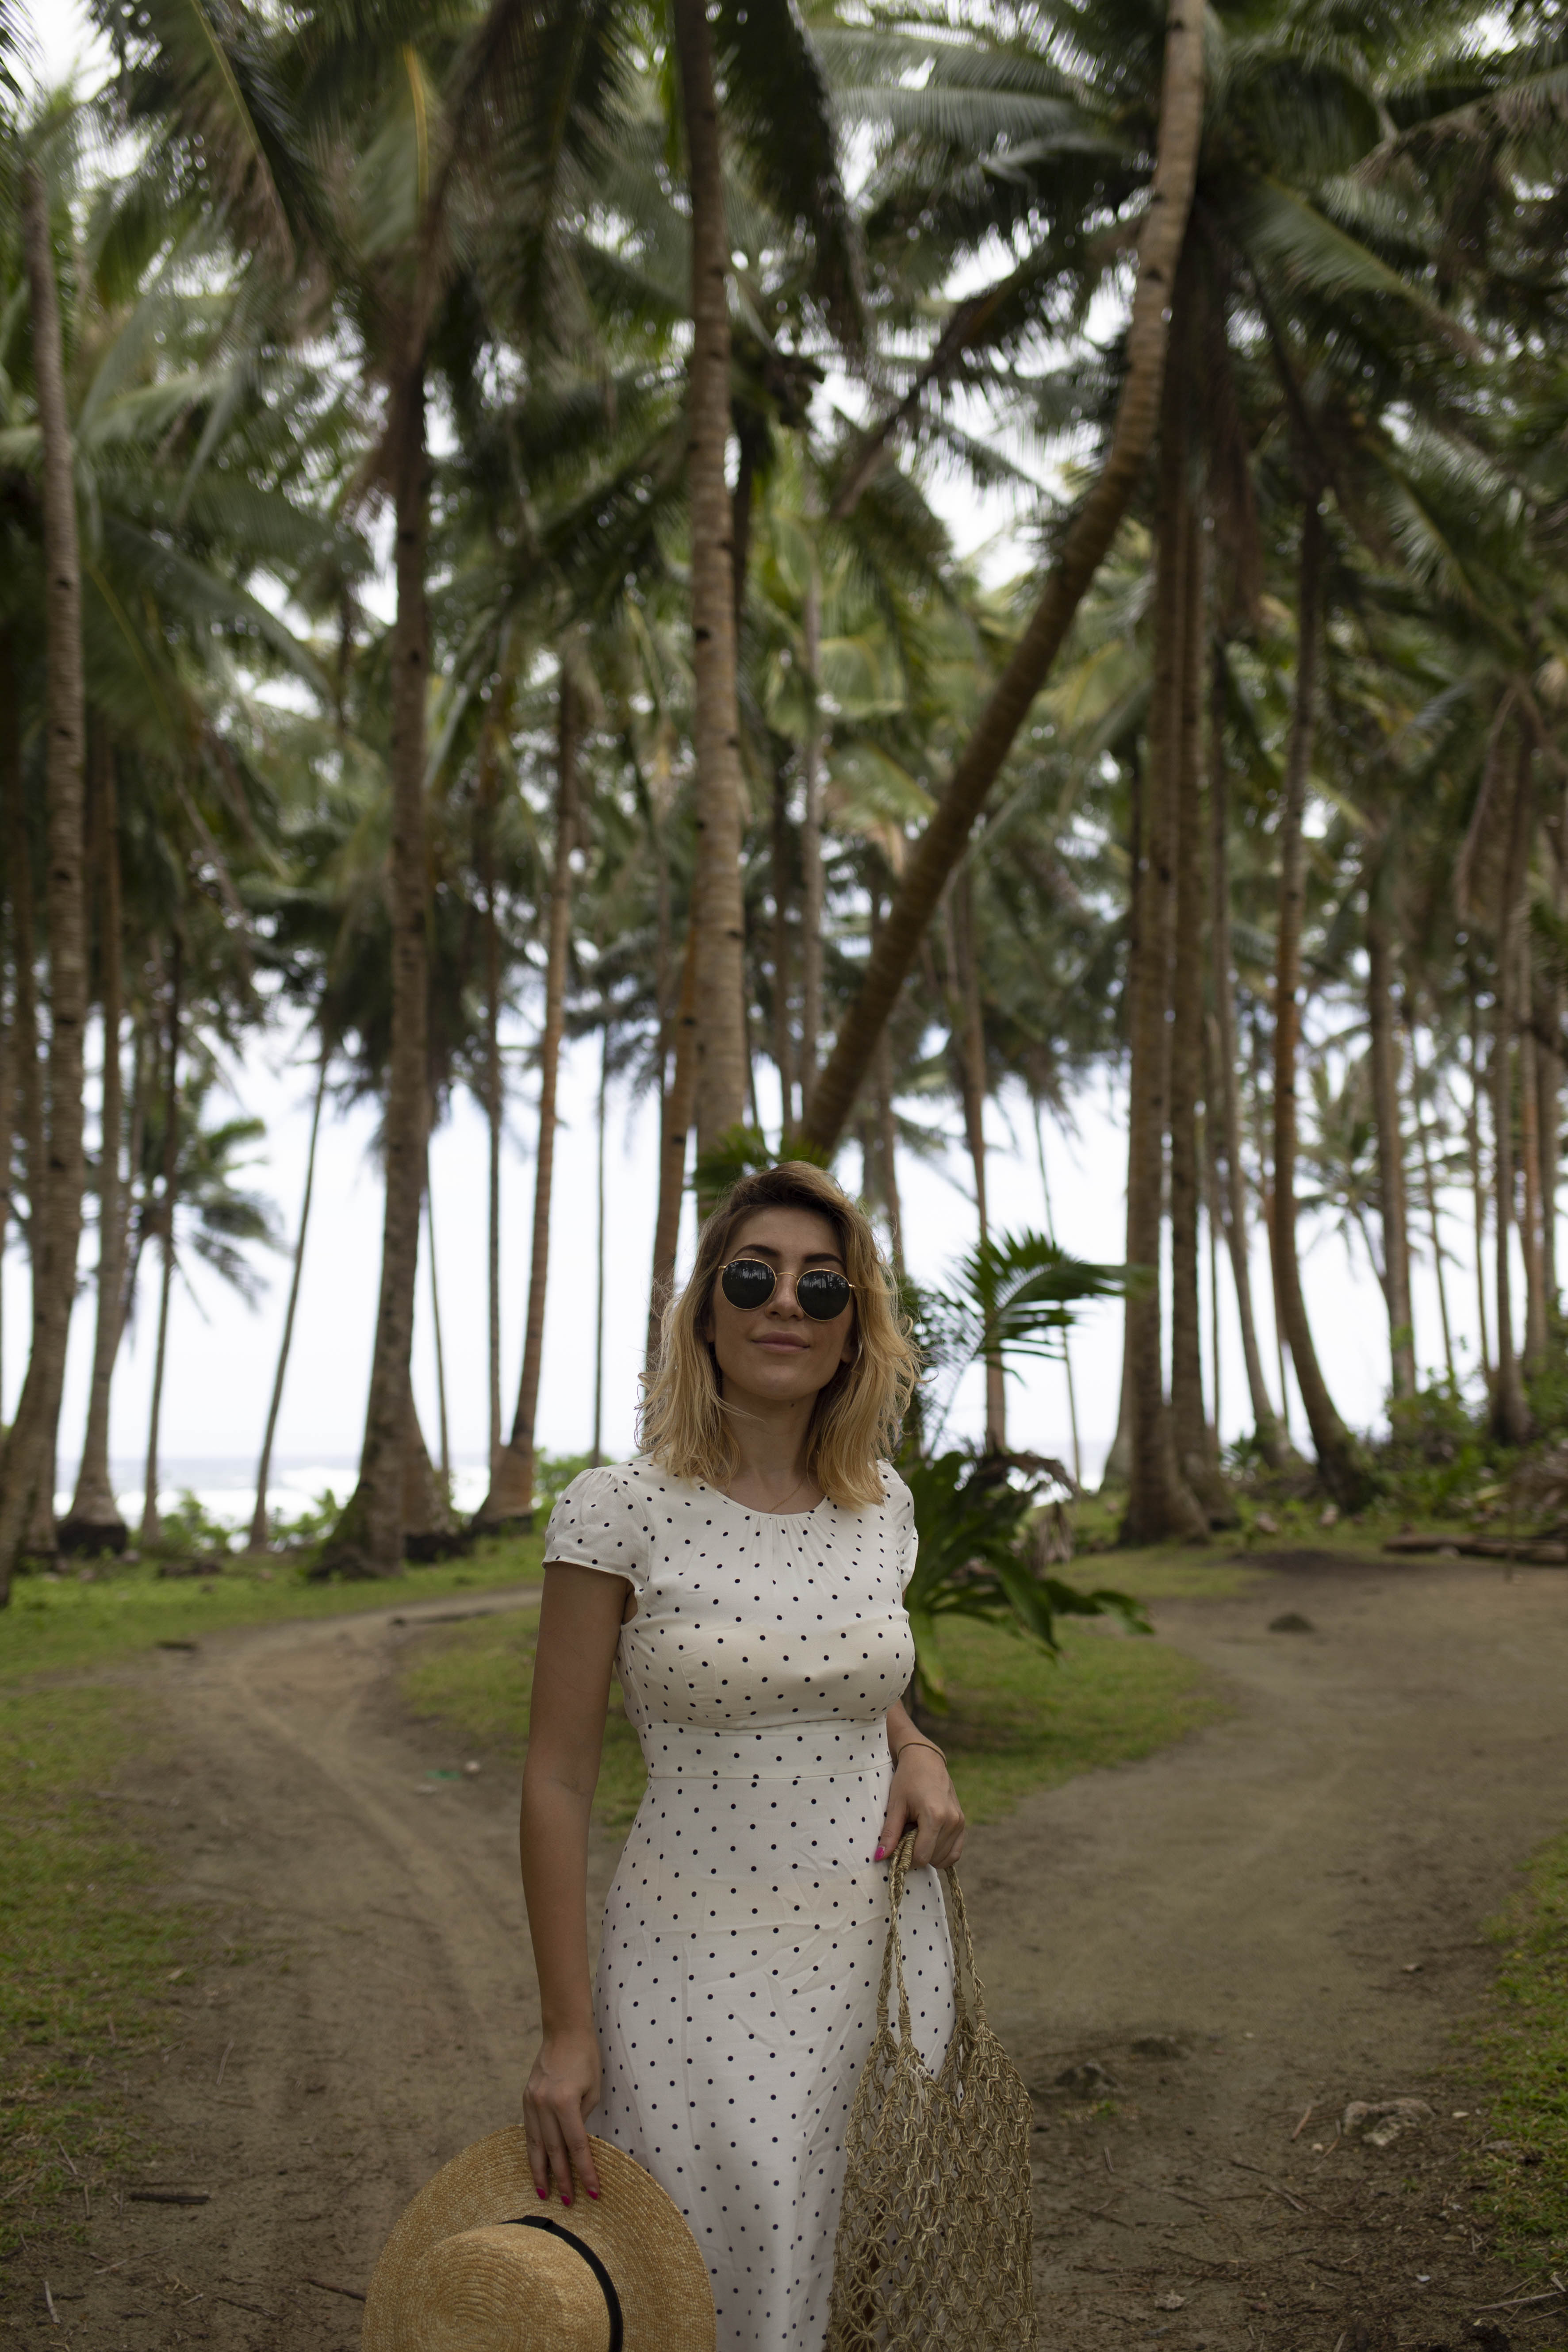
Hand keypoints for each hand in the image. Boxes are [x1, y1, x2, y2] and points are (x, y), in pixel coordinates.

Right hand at [523, 2025, 601, 2206]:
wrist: (564, 2032)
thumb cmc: (586, 2059)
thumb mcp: (593, 2090)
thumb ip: (583, 2118)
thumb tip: (577, 2145)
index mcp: (565, 2101)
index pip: (577, 2145)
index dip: (585, 2171)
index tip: (593, 2192)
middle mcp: (544, 2104)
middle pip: (554, 2151)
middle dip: (563, 2179)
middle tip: (568, 2202)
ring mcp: (531, 2102)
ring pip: (536, 2146)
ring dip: (541, 2172)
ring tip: (544, 2194)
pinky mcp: (525, 2099)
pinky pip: (530, 2132)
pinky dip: (533, 2152)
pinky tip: (536, 2167)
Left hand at [876, 1741, 964, 1870]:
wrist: (926, 1760)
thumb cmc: (907, 1779)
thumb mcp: (895, 1805)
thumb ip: (890, 1834)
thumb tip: (880, 1858)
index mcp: (935, 1816)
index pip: (922, 1856)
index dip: (906, 1859)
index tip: (897, 1848)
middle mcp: (952, 1821)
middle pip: (932, 1858)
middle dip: (916, 1854)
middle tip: (906, 1835)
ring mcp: (960, 1822)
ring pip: (943, 1858)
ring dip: (928, 1853)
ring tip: (917, 1832)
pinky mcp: (963, 1823)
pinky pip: (955, 1853)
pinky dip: (941, 1854)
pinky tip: (929, 1841)